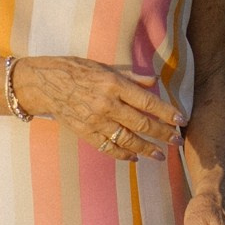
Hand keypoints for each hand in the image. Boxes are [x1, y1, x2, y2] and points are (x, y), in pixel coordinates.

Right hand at [11, 55, 180, 160]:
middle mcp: (106, 104)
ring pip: (127, 140)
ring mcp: (95, 121)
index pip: (147, 102)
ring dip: (147, 149)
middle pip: (141, 123)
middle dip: (163, 134)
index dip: (167, 112)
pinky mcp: (85, 132)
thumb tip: (155, 81)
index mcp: (113, 85)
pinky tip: (134, 157)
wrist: (44, 84)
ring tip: (160, 155)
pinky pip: (108, 147)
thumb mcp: (104, 67)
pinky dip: (123, 154)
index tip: (181, 120)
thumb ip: (131, 76)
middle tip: (177, 140)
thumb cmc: (75, 70)